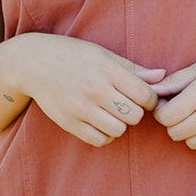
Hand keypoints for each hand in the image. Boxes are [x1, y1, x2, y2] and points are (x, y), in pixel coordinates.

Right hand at [11, 34, 164, 147]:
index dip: (150, 99)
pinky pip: (99, 140)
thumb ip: (133, 69)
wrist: (33, 63)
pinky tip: (100, 122)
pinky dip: (104, 135)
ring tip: (112, 112)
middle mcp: (95, 90)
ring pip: (119, 130)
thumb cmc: (73, 55)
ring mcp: (80, 108)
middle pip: (135, 116)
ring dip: (120, 124)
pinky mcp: (69, 123)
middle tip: (125, 103)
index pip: (146, 95)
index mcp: (107, 70)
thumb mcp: (103, 54)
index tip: (143, 96)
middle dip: (135, 112)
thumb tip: (163, 76)